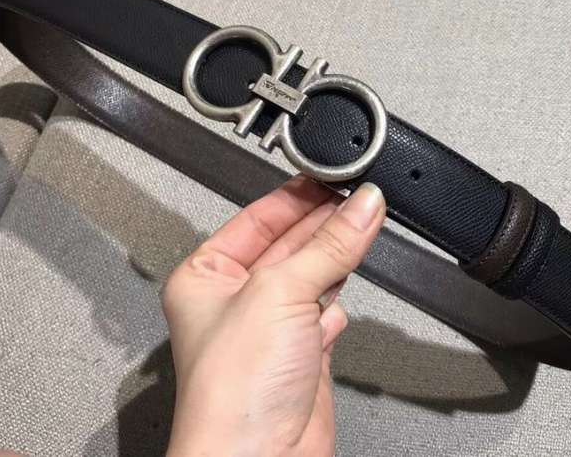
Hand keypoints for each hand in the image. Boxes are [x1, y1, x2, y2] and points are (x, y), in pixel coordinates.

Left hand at [162, 176, 385, 456]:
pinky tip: (348, 277)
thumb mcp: (280, 293)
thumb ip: (329, 246)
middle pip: (287, 243)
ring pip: (310, 273)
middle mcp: (235, 300)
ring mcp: (270, 327)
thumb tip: (362, 206)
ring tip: (364, 220)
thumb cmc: (231, 394)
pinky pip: (324, 309)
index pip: (256, 219)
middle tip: (358, 195)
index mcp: (205, 276)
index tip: (329, 177)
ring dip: (337, 251)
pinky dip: (339, 293)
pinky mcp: (301, 354)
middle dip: (323, 220)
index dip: (294, 196)